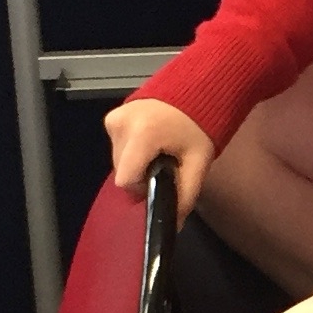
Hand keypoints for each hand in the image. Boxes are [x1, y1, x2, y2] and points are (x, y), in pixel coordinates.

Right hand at [106, 96, 215, 219]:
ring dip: (137, 162)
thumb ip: (185, 196)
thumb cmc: (201, 125)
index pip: (126, 181)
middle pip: (121, 171)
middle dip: (141, 175)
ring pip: (117, 160)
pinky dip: (132, 149)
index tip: (160, 178)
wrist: (198, 88)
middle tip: (165, 163)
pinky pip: (117, 145)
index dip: (143, 188)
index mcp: (142, 134)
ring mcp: (114, 118)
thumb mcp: (198, 163)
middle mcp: (121, 124)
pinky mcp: (112, 116)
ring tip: (159, 148)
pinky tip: (151, 140)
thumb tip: (173, 225)